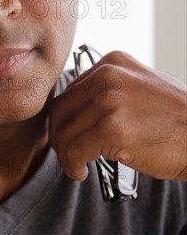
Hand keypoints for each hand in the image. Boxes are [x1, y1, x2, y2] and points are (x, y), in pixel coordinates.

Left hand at [48, 51, 186, 181]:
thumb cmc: (177, 119)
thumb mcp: (140, 86)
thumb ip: (108, 89)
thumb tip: (74, 108)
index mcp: (112, 62)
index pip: (69, 91)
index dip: (64, 118)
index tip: (68, 134)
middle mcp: (108, 76)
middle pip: (60, 110)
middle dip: (59, 136)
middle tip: (67, 153)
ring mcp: (110, 102)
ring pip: (64, 132)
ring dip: (65, 154)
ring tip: (76, 165)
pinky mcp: (113, 129)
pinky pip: (75, 150)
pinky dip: (73, 165)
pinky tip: (82, 171)